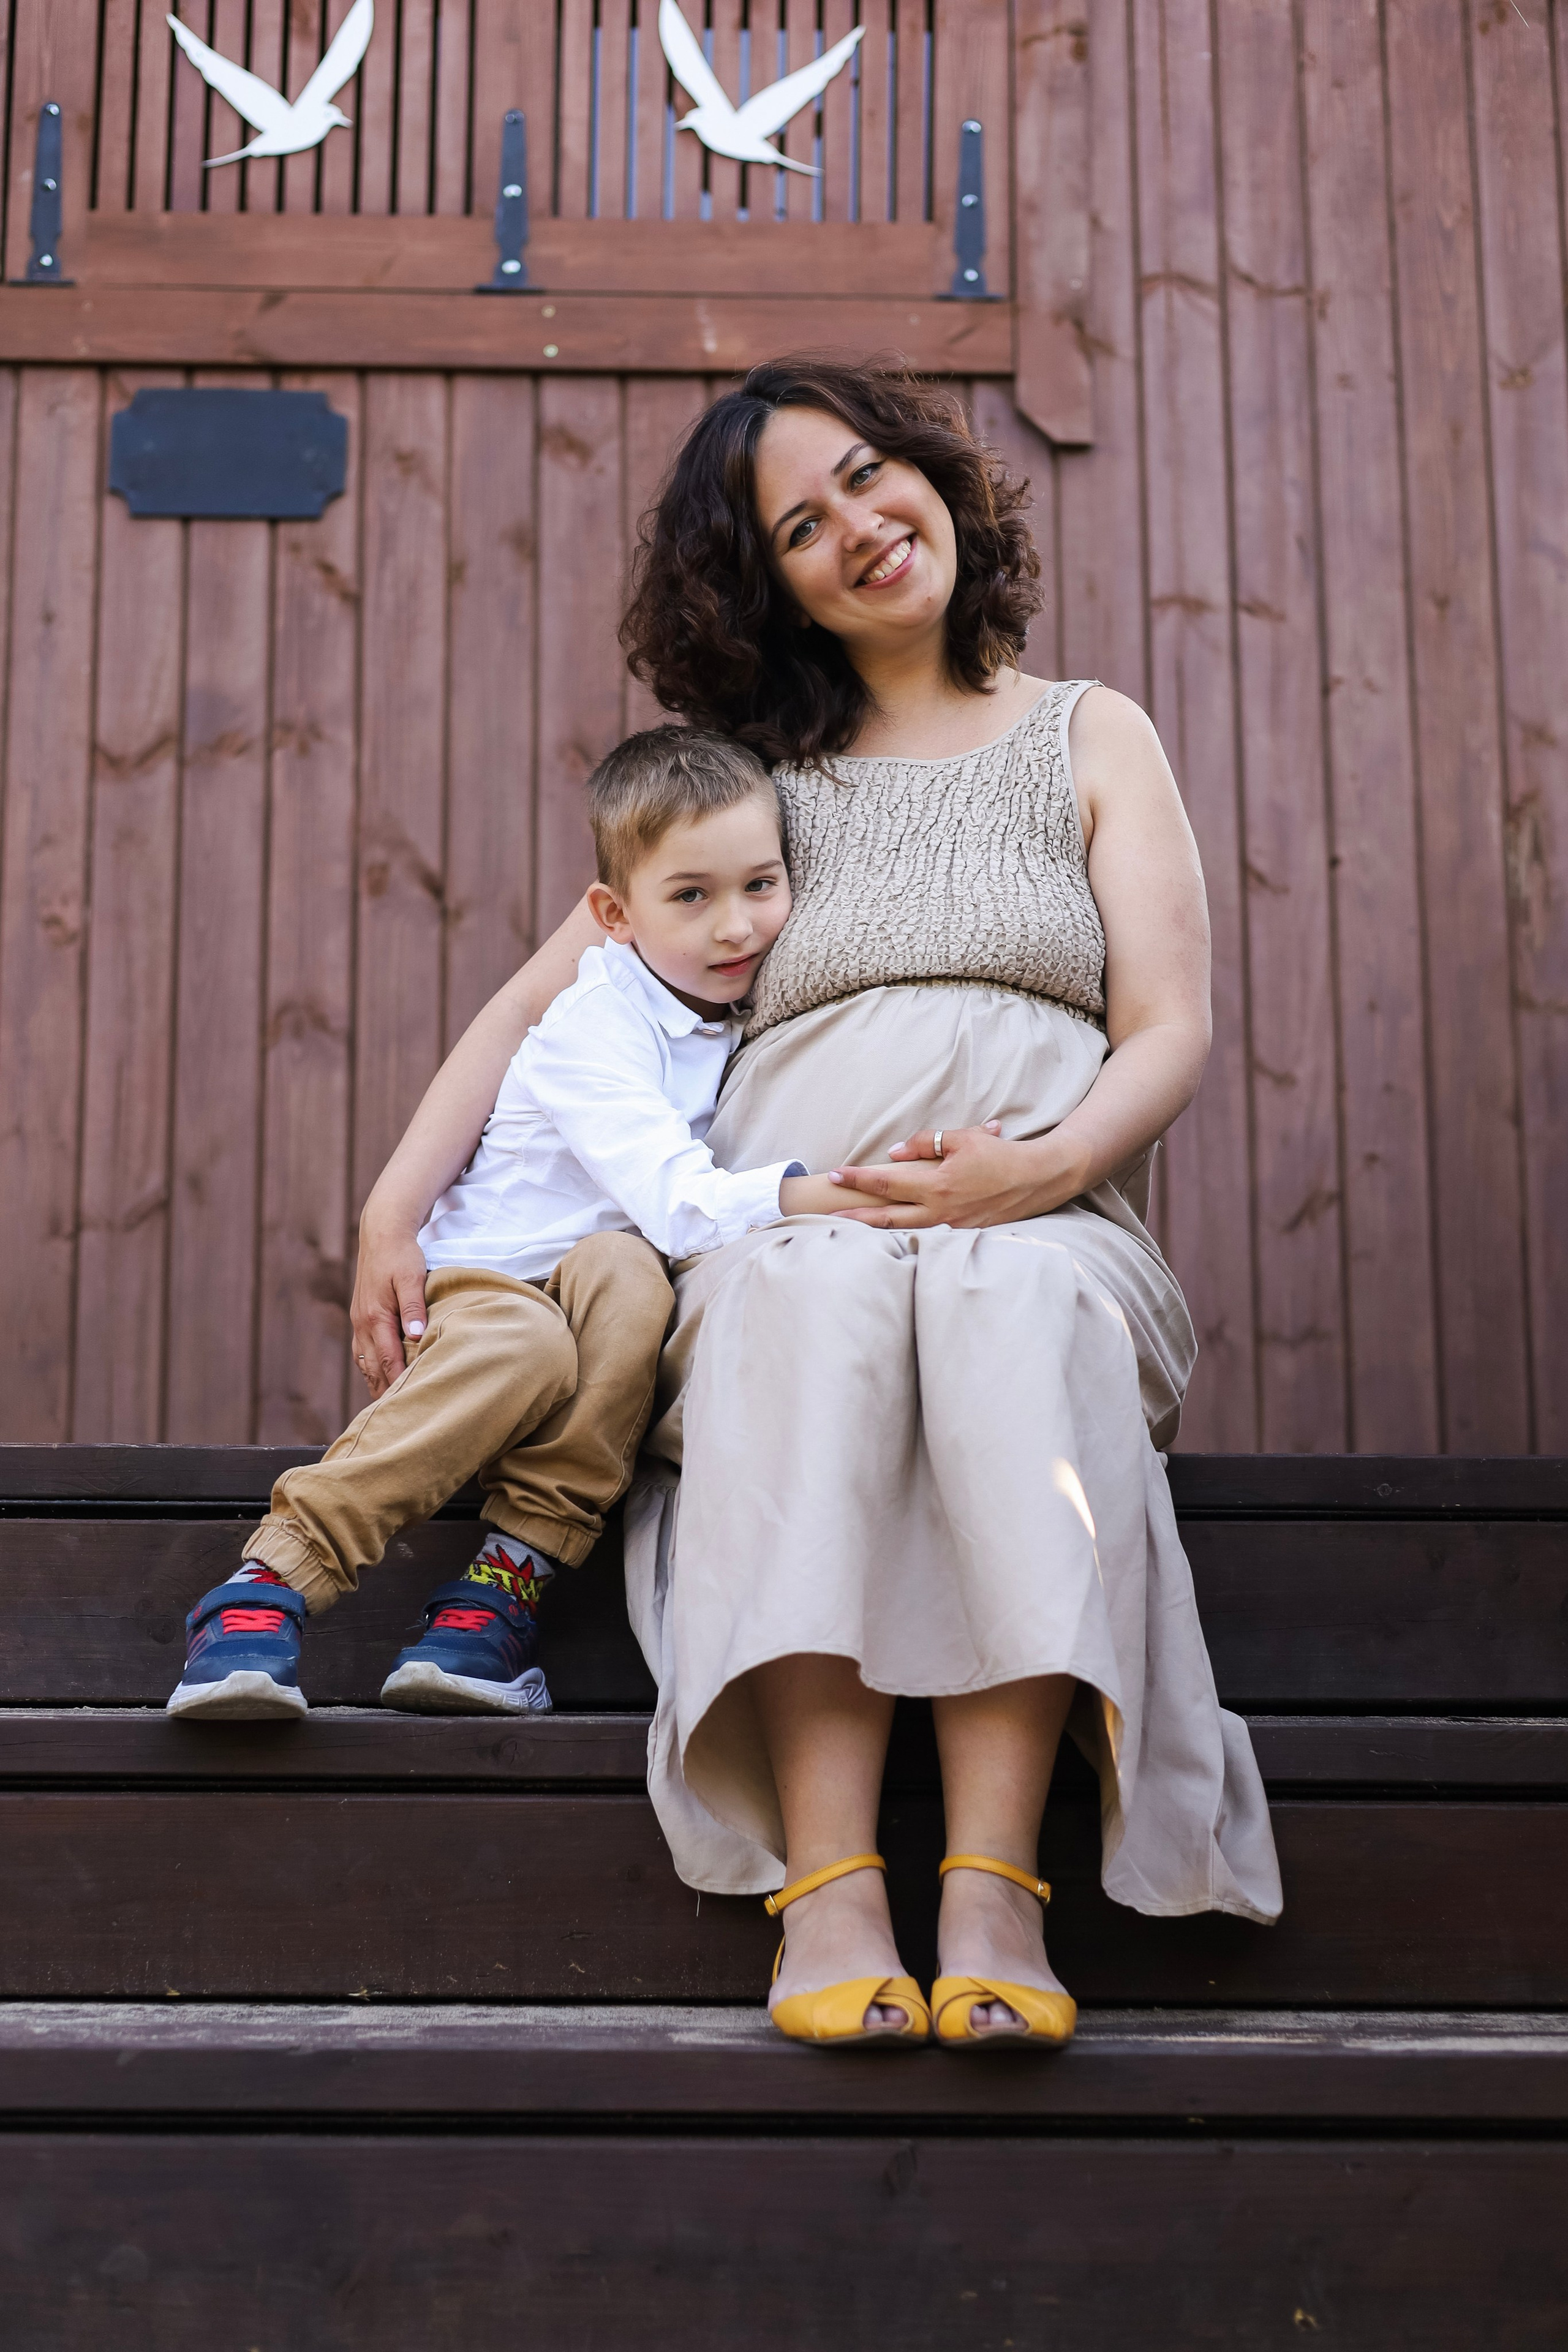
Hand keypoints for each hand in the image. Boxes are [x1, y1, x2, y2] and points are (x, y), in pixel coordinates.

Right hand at [349, 1214, 429, 1395]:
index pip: (387, 1360)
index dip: (397, 1384)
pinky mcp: (361, 1317)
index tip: (408, 1405)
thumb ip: (414, 1307)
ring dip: (376, 1383)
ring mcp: (359, 1321)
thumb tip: (415, 1337)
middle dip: (384, 1393)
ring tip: (389, 1407)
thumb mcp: (412, 1277)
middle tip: (398, 1418)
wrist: (381, 1233)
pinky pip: (362, 1351)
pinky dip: (371, 1368)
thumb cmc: (401, 1254)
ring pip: (365, 1362)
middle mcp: (363, 1323)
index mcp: (376, 1317)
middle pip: (373, 1368)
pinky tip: (379, 1378)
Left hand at [825, 1122, 1087, 1230]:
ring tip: (848, 1231)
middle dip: (853, 1218)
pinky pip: (926, 1236)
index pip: (887, 1183)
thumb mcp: (965, 1139)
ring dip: (873, 1232)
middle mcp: (939, 1211)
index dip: (859, 1180)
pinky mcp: (962, 1236)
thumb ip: (928, 1143)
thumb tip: (896, 1153)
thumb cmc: (1002, 1155)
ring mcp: (950, 1228)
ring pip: (903, 1232)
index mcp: (936, 1185)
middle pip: (886, 1218)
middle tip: (826, 1216)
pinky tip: (888, 1237)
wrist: (1040, 1179)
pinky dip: (902, 1236)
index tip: (837, 1176)